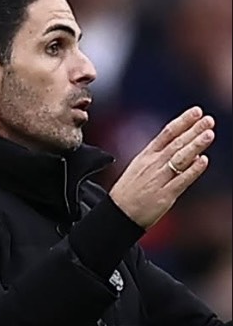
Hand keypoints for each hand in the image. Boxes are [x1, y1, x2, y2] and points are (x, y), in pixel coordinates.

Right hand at [109, 107, 214, 228]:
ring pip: (180, 159)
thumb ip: (161, 160)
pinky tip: (203, 161)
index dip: (183, 122)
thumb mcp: (138, 168)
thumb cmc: (128, 192)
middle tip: (208, 120)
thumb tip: (188, 153)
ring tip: (209, 134)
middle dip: (193, 131)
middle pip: (176, 144)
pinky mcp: (164, 195)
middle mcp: (152, 165)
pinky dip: (193, 170)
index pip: (166, 134)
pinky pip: (181, 180)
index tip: (197, 111)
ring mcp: (158, 179)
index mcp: (145, 156)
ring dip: (195, 146)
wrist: (118, 214)